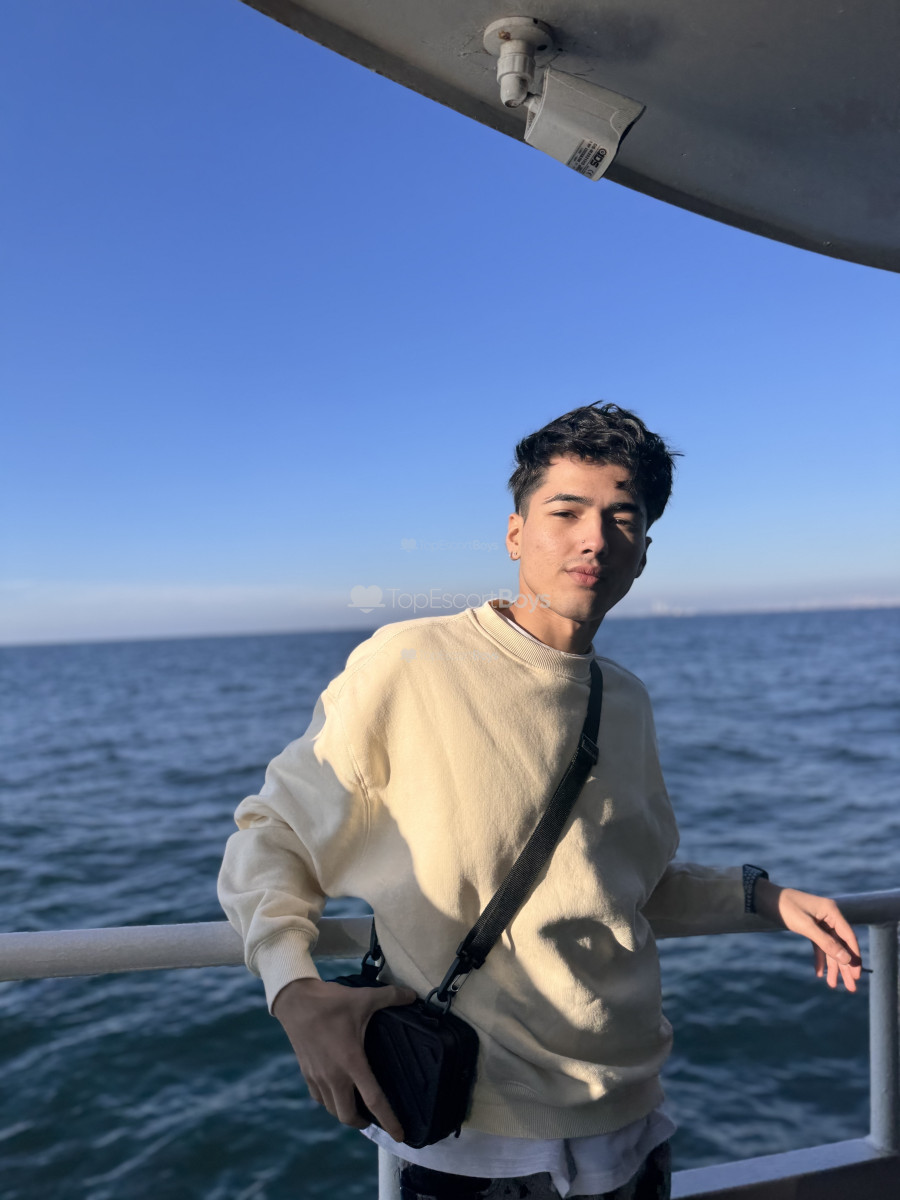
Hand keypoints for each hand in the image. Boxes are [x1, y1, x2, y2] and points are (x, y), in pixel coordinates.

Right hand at [272, 977, 416, 1140]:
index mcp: (351, 1062)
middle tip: (375, 1119)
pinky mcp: (307, 1073)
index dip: (388, 1120)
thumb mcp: (364, 997)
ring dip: (346, 1113)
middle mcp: (334, 1076)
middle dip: (364, 1123)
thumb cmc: (331, 1002)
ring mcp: (318, 1077)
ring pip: (332, 1109)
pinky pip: (319, 1098)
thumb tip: (413, 995)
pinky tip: (337, 1093)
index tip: (399, 1135)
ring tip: (358, 1108)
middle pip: (348, 1115)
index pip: (374, 1100)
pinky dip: (330, 1102)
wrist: (296, 1002)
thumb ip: (391, 997)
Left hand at [754, 880, 862, 991]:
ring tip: (833, 985)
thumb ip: (826, 943)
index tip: (857, 976)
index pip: (848, 937)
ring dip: (832, 966)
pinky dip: (819, 958)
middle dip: (845, 967)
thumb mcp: (806, 927)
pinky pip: (818, 945)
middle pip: (840, 945)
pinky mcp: (810, 926)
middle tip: (851, 988)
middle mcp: (829, 916)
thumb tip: (846, 959)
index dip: (854, 957)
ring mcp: (820, 921)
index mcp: (832, 911)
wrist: (764, 897)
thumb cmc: (785, 908)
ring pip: (830, 947)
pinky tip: (819, 973)